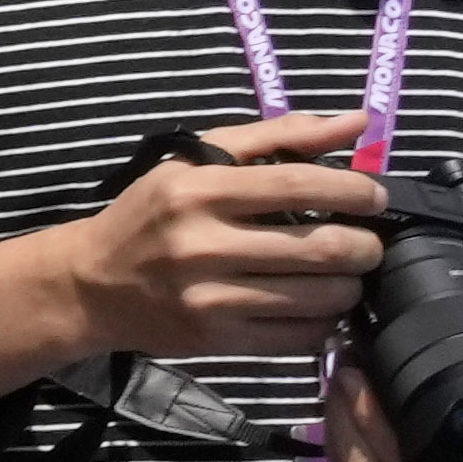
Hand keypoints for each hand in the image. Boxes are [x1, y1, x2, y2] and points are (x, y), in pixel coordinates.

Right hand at [34, 107, 389, 363]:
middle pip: (323, 249)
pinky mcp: (216, 341)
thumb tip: (359, 121)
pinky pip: (299, 336)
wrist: (89, 285)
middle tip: (365, 243)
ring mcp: (209, 298)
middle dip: (364, 246)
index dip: (355, 191)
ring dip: (349, 285)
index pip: (301, 185)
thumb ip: (279, 137)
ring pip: (319, 297)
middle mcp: (202, 245)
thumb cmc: (150, 215)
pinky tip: (316, 305)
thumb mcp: (198, 163)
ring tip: (343, 275)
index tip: (374, 197)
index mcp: (199, 191)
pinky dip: (325, 321)